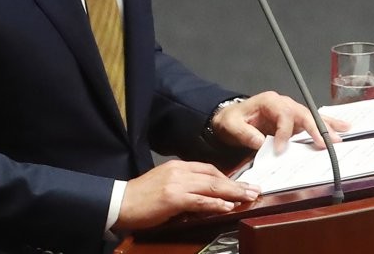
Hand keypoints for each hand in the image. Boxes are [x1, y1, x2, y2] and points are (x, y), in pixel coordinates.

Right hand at [114, 160, 259, 229]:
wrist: (119, 202)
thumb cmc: (140, 198)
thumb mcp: (164, 185)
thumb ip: (184, 187)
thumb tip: (204, 197)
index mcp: (178, 166)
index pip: (208, 168)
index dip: (226, 177)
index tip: (240, 184)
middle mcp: (180, 171)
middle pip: (214, 176)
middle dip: (236, 184)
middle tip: (254, 189)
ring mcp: (177, 184)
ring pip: (211, 187)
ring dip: (233, 193)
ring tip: (248, 197)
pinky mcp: (173, 198)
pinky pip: (200, 201)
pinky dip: (215, 204)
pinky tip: (227, 207)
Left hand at [211, 91, 349, 153]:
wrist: (231, 118)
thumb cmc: (231, 120)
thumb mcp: (231, 126)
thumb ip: (244, 133)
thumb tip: (261, 142)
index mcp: (269, 101)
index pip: (283, 115)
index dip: (284, 133)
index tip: (281, 150)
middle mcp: (283, 103)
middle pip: (303, 114)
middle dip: (316, 128)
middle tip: (328, 142)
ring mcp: (290, 111)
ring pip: (312, 117)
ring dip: (327, 126)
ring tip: (344, 132)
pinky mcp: (294, 121)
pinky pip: (312, 122)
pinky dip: (326, 125)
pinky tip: (342, 128)